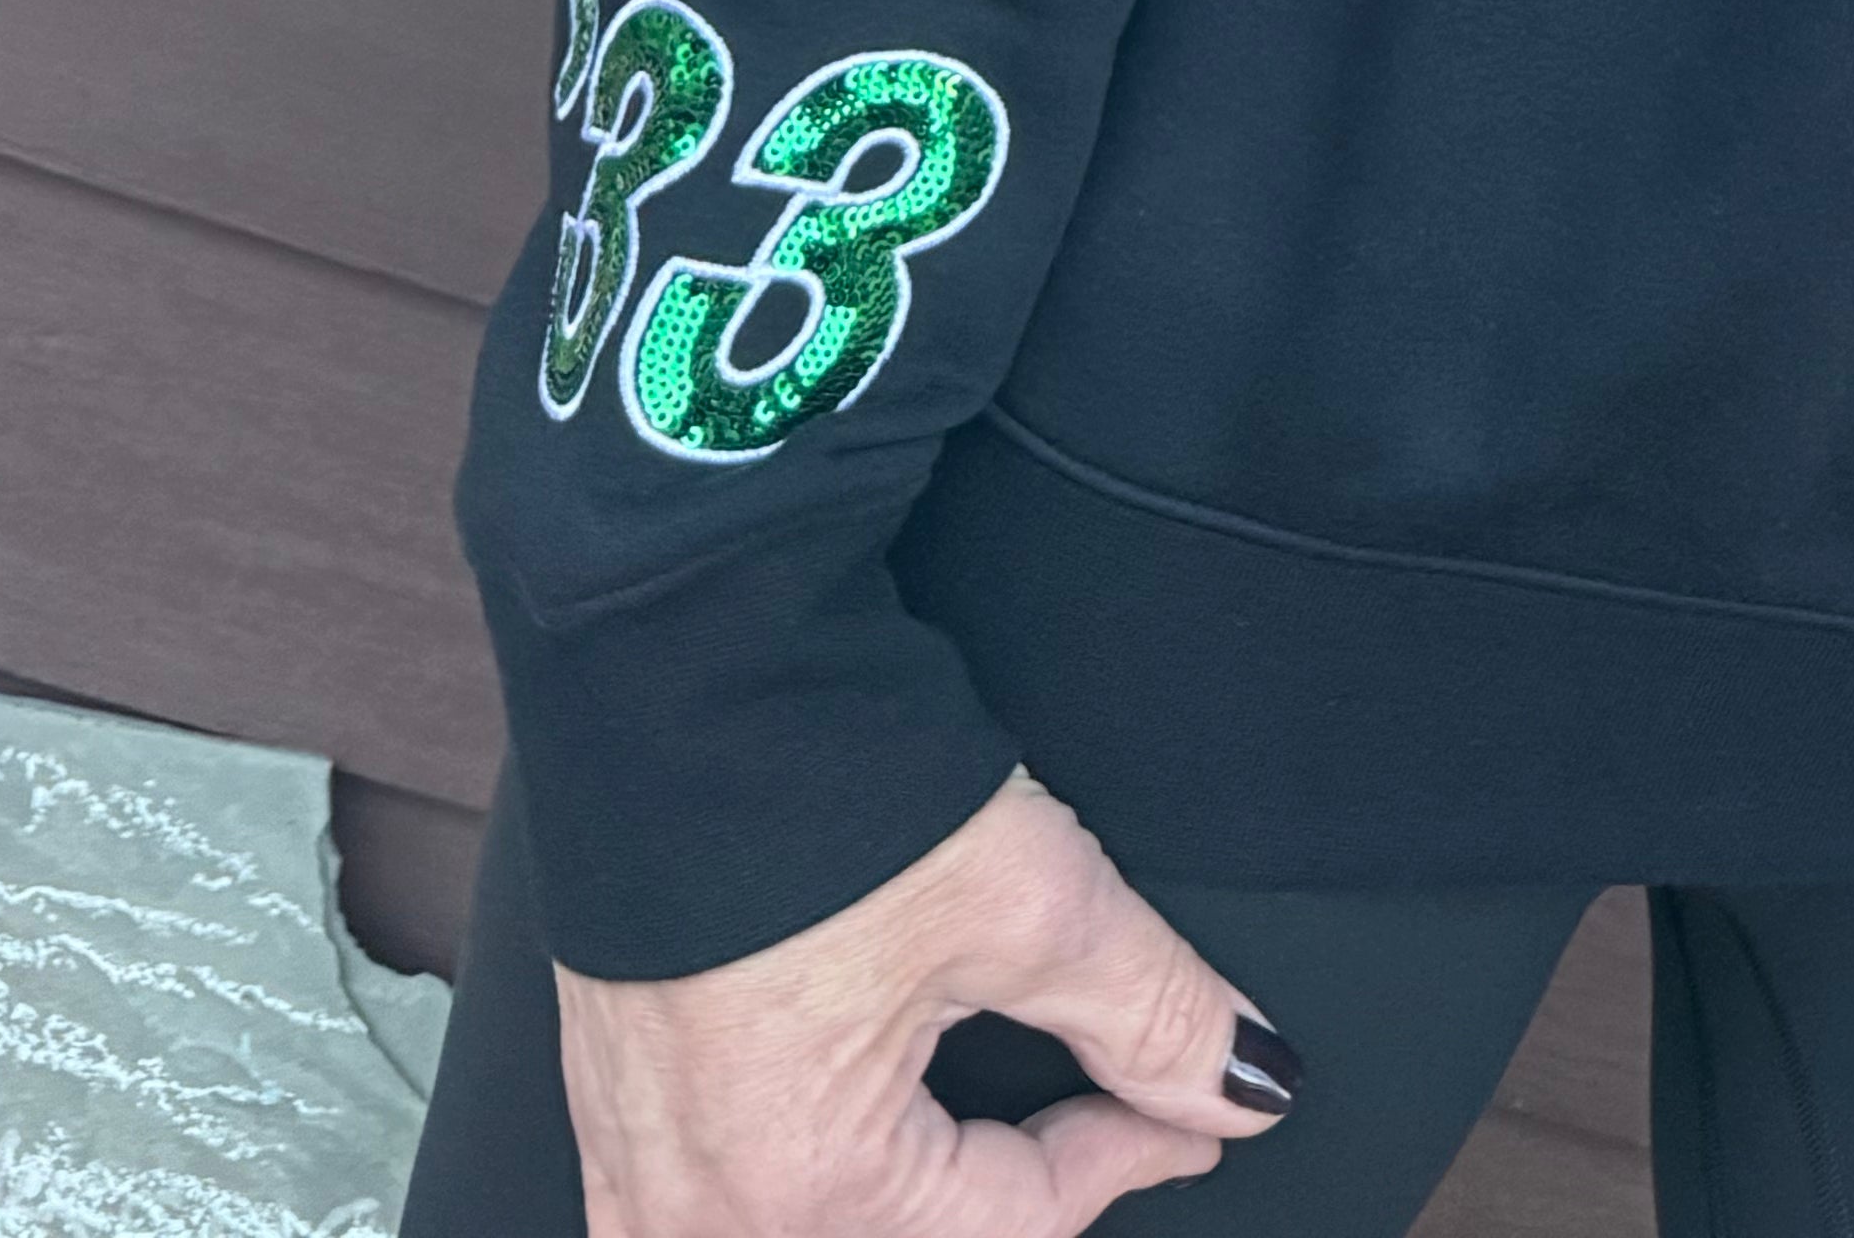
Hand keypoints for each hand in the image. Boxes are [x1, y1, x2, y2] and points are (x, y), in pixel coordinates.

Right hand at [555, 769, 1294, 1236]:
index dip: (1126, 1156)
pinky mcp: (610, 1104)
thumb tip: (1243, 1084)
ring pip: (808, 1223)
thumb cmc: (813, 782)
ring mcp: (638, 1162)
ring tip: (982, 1121)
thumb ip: (1153, 1014)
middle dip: (1012, 1189)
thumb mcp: (1031, 901)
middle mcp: (701, 1205)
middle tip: (1102, 1113)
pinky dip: (798, 1170)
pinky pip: (717, 1193)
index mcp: (802, 1186)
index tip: (1184, 1113)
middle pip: (908, 1236)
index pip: (1016, 1221)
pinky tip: (843, 1115)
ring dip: (904, 1184)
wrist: (673, 672)